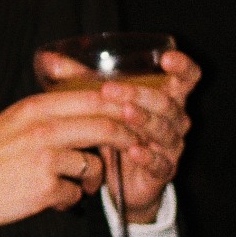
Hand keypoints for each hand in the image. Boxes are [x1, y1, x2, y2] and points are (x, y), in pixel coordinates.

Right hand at [0, 88, 147, 231]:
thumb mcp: (14, 121)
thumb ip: (47, 114)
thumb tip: (86, 112)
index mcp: (36, 107)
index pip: (94, 97)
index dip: (122, 105)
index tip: (137, 115)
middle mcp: (43, 128)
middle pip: (105, 125)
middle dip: (127, 139)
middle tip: (134, 149)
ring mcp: (45, 158)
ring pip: (93, 165)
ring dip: (93, 179)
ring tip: (78, 185)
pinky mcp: (43, 188)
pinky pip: (75, 195)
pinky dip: (68, 200)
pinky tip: (50, 199)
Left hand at [33, 47, 198, 224]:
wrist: (120, 179)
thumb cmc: (115, 130)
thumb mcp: (99, 103)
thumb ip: (79, 79)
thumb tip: (48, 59)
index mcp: (166, 96)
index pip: (187, 78)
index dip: (182, 66)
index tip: (167, 57)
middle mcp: (175, 120)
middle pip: (168, 103)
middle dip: (141, 94)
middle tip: (111, 89)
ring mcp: (172, 146)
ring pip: (165, 130)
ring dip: (144, 120)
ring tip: (124, 113)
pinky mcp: (164, 170)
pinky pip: (161, 162)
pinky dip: (148, 156)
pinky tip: (134, 150)